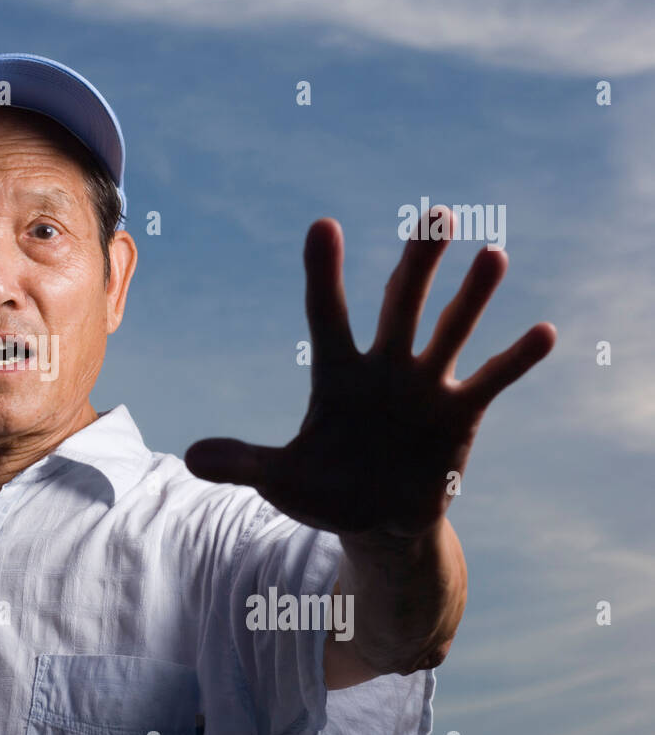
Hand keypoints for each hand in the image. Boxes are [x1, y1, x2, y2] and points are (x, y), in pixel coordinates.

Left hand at [185, 208, 554, 539]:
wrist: (376, 520)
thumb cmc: (325, 490)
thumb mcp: (280, 478)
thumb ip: (243, 463)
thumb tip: (192, 458)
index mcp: (336, 373)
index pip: (328, 313)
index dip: (326, 274)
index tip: (323, 226)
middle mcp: (384, 367)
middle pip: (400, 305)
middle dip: (417, 264)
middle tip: (436, 214)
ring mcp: (425, 386)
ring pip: (450, 330)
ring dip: (471, 297)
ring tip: (492, 254)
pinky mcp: (460, 414)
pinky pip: (490, 380)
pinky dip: (514, 359)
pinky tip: (543, 331)